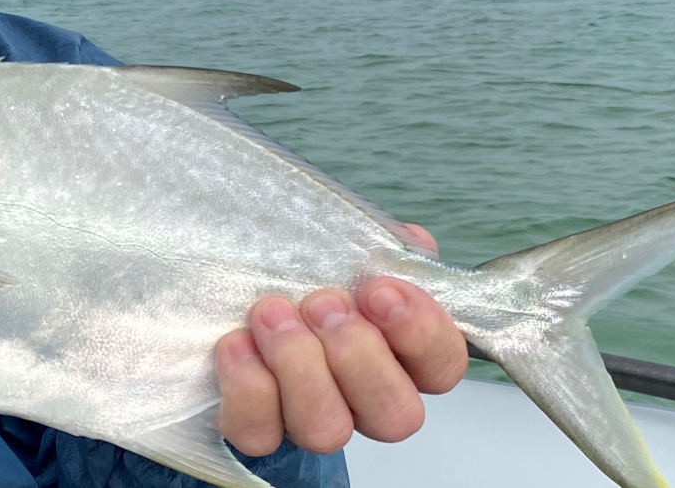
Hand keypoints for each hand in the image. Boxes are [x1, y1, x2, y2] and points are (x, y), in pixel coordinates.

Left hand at [215, 225, 467, 455]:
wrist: (231, 290)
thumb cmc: (303, 273)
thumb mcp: (345, 247)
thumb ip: (382, 245)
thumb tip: (411, 240)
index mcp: (400, 355)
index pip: (443, 366)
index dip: (420, 333)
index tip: (379, 289)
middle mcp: (363, 400)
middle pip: (396, 416)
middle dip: (357, 354)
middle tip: (322, 303)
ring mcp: (311, 421)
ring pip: (329, 431)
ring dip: (300, 367)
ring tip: (273, 312)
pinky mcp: (257, 429)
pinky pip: (260, 435)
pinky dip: (249, 386)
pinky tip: (238, 341)